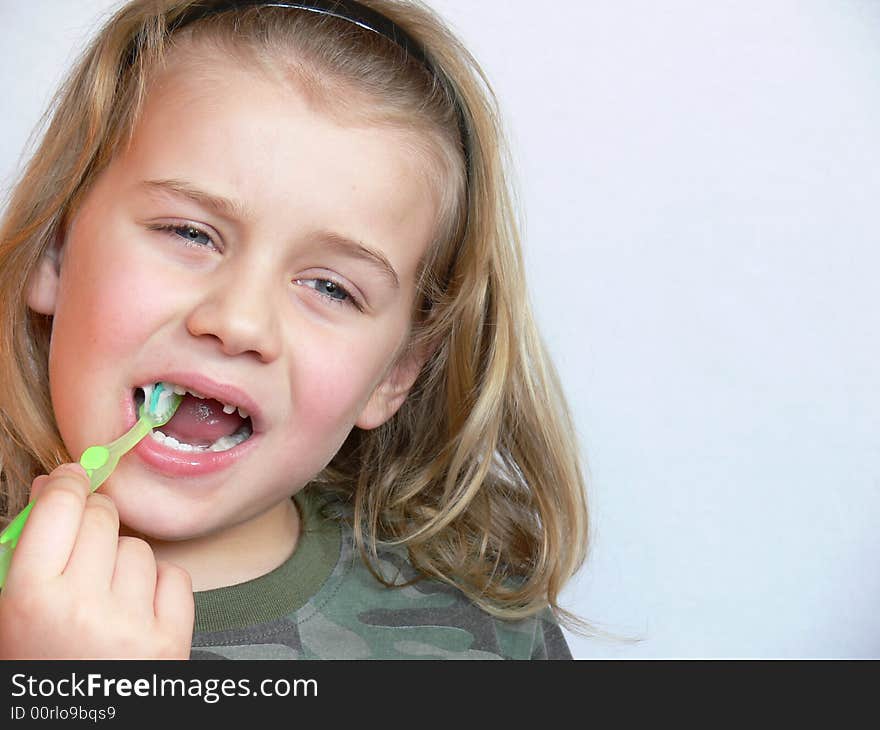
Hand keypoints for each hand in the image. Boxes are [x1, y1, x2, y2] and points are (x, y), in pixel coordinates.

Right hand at [0, 463, 192, 657]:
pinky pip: (174, 575)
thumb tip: (54, 489)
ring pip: (138, 547)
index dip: (67, 484)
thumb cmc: (40, 672)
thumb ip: (24, 554)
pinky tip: (136, 611)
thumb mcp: (8, 617)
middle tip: (82, 546)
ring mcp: (132, 625)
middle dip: (92, 521)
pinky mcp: (172, 639)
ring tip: (105, 597)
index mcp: (30, 601)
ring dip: (123, 560)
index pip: (60, 508)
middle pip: (103, 517)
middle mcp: (82, 608)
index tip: (71, 478)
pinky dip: (159, 586)